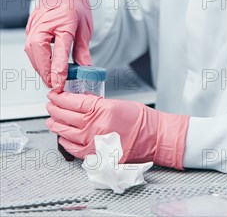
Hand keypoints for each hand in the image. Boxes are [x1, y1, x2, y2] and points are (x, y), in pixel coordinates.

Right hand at [25, 0, 92, 91]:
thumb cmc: (76, 5)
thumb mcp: (85, 28)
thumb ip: (83, 50)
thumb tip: (85, 69)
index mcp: (65, 19)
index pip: (60, 48)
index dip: (59, 68)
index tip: (59, 83)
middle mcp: (47, 20)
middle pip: (38, 48)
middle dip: (44, 69)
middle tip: (53, 84)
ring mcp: (36, 22)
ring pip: (30, 48)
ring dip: (39, 65)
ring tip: (50, 77)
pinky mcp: (30, 25)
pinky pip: (29, 45)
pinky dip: (36, 57)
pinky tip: (45, 64)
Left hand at [46, 91, 189, 168]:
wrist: (153, 137)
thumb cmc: (140, 119)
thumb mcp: (116, 103)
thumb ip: (96, 104)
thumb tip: (80, 103)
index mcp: (102, 109)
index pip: (74, 102)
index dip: (61, 97)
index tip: (55, 94)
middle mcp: (96, 126)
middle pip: (67, 116)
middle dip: (55, 109)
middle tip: (50, 104)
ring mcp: (94, 142)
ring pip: (67, 133)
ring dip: (56, 125)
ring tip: (51, 120)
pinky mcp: (97, 155)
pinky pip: (74, 149)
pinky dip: (65, 142)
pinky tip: (62, 137)